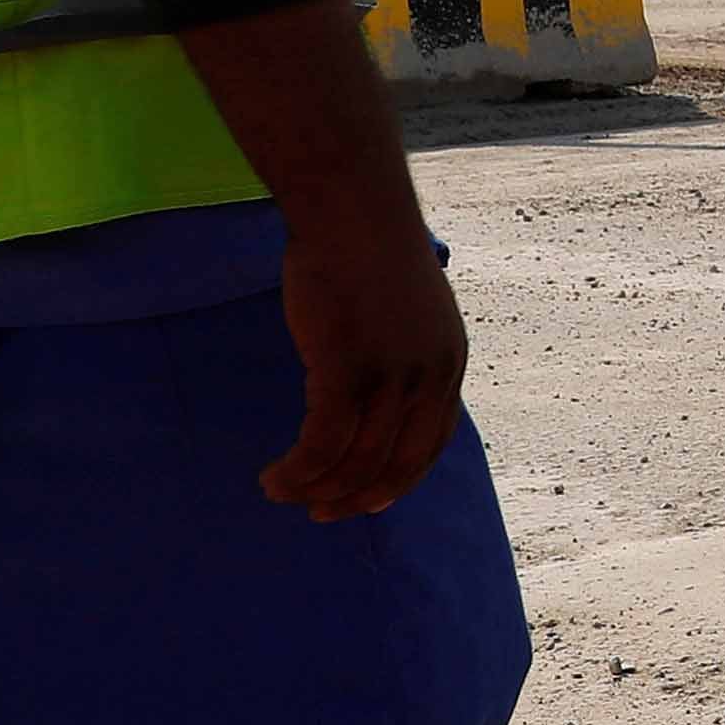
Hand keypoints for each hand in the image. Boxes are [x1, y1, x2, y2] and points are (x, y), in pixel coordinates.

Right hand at [263, 212, 469, 519]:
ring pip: (353, 460)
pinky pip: (321, 443)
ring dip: (315, 487)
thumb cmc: (368, 249)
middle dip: (356, 497)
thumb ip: (401, 352)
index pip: (431, 442)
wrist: (352, 210)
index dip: (399, 480)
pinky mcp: (345, 370)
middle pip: (394, 462)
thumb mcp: (407, 309)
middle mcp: (430, 376)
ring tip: (281, 491)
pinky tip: (275, 475)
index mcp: (449, 362)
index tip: (368, 503)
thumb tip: (376, 388)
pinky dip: (298, 470)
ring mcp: (391, 375)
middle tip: (320, 514)